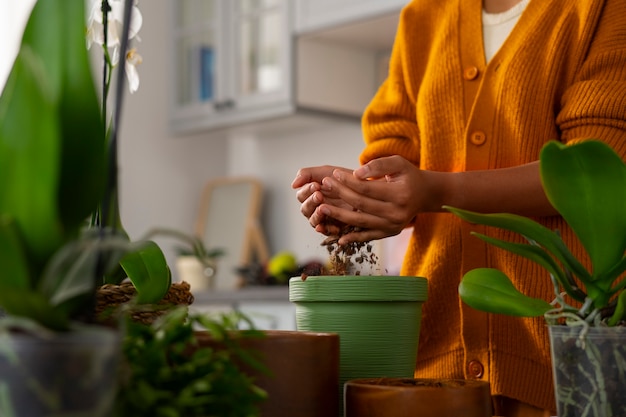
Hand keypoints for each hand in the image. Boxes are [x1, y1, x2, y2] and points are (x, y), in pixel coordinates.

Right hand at [291, 165, 353, 234]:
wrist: (366, 187)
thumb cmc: (344, 178)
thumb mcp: (326, 172)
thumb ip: (308, 174)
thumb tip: (293, 185)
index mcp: (311, 194)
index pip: (301, 195)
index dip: (306, 191)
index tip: (316, 185)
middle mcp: (316, 207)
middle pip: (305, 209)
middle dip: (311, 202)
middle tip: (319, 195)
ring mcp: (325, 218)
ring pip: (313, 221)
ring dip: (316, 216)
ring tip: (321, 209)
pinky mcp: (335, 227)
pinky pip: (327, 231)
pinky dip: (325, 229)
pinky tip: (325, 226)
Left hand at [312, 155, 441, 243]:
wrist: (425, 195)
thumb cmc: (409, 176)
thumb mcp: (398, 163)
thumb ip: (378, 165)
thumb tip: (357, 172)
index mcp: (400, 194)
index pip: (366, 188)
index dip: (348, 181)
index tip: (334, 174)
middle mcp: (397, 213)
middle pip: (361, 204)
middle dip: (340, 194)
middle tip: (324, 185)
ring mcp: (393, 225)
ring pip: (360, 222)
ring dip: (339, 216)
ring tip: (321, 208)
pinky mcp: (390, 233)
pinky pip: (368, 236)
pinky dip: (352, 238)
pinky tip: (338, 237)